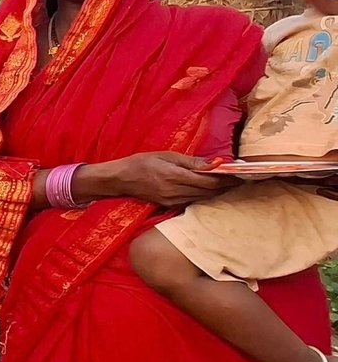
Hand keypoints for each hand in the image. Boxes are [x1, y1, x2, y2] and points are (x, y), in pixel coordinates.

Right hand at [92, 151, 234, 206]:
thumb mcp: (165, 155)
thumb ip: (191, 161)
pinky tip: (211, 191)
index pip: (209, 181)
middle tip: (241, 179)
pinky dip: (205, 196)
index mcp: (175, 177)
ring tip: (230, 184)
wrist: (120, 179)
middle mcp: (175, 192)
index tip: (240, 174)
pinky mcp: (170, 205)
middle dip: (226, 186)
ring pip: (203, 198)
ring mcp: (173, 201)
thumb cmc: (141, 162)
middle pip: (209, 192)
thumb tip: (216, 163)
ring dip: (217, 192)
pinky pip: (193, 201)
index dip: (227, 179)